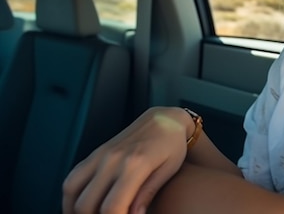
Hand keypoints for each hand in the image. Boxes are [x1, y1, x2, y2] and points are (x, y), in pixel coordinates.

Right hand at [62, 106, 190, 213]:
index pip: (112, 206)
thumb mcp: (169, 169)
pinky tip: (82, 206)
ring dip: (76, 209)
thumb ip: (149, 193)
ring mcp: (101, 155)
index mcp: (135, 164)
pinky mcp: (95, 153)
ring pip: (71, 191)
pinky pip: (72, 177)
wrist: (164, 119)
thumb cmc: (172, 145)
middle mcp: (112, 159)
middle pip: (87, 203)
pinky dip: (71, 196)